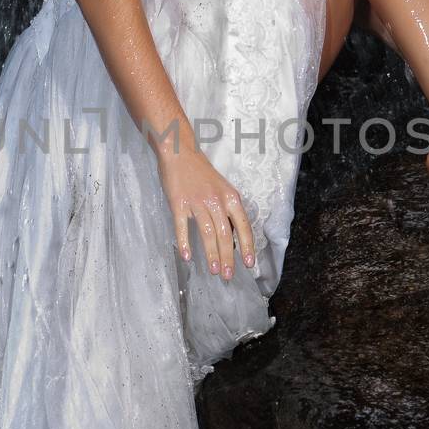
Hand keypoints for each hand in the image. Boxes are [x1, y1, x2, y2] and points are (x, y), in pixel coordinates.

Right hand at [156, 143, 255, 280]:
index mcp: (231, 197)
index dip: (247, 246)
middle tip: (228, 276)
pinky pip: (182, 227)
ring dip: (211, 254)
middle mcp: (216, 201)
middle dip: (228, 257)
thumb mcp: (222, 189)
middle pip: (225, 234)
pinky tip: (186, 256)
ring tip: (214, 270)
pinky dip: (185, 242)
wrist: (180, 153)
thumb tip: (232, 238)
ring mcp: (197, 202)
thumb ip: (227, 211)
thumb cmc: (201, 173)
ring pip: (208, 233)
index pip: (243, 226)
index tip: (249, 264)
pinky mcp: (179, 203)